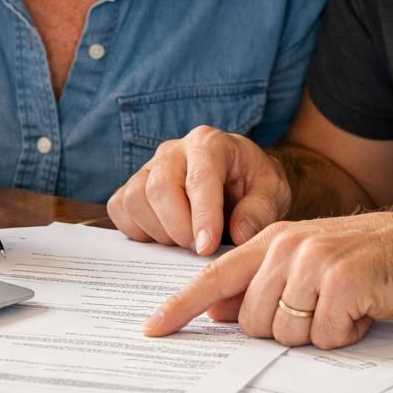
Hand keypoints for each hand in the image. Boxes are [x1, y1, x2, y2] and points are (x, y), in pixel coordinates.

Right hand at [108, 126, 291, 255]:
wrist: (238, 179)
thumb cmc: (254, 185)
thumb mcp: (273, 193)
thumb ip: (260, 210)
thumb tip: (238, 233)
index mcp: (209, 143)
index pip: (199, 179)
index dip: (201, 217)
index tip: (206, 248)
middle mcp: (174, 150)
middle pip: (159, 189)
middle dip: (179, 229)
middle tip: (201, 249)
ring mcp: (149, 166)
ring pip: (135, 200)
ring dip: (159, 232)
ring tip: (186, 241)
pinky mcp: (132, 185)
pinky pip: (120, 209)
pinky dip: (138, 230)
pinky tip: (165, 235)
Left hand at [142, 209, 392, 348]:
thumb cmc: (367, 256)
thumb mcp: (307, 258)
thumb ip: (262, 280)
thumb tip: (221, 311)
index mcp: (272, 239)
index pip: (214, 276)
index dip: (182, 306)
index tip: (153, 329)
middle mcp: (286, 247)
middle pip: (252, 322)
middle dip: (286, 329)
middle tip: (320, 308)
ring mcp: (313, 263)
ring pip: (287, 334)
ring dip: (319, 332)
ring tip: (344, 304)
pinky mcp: (341, 282)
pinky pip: (326, 336)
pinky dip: (347, 333)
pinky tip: (363, 308)